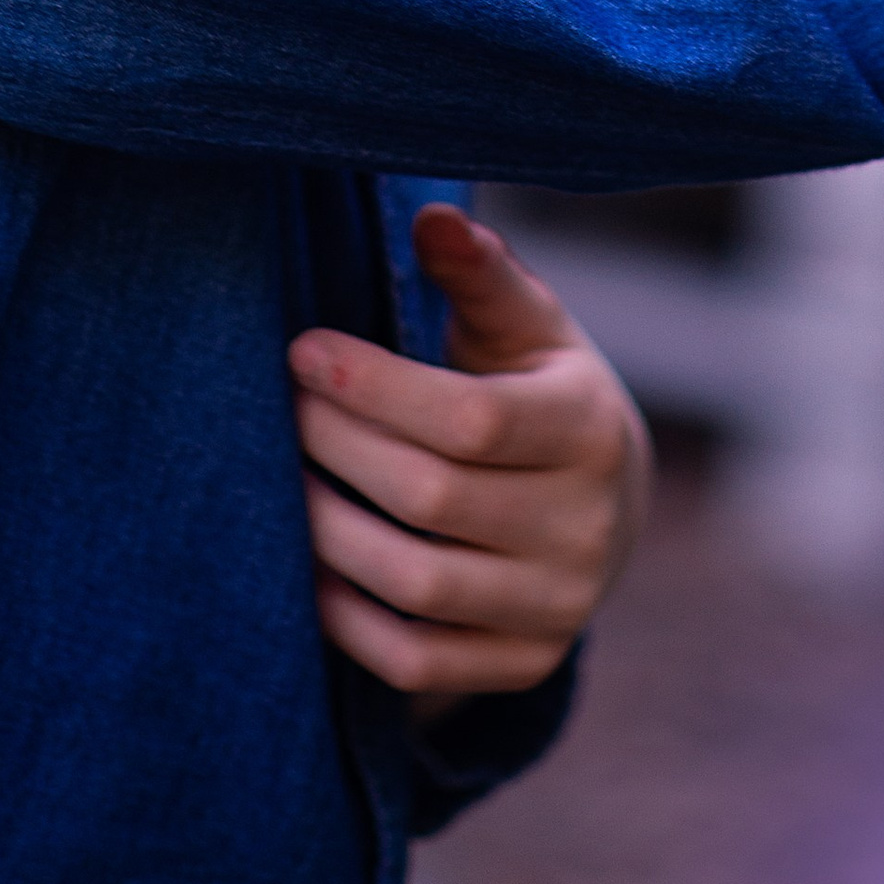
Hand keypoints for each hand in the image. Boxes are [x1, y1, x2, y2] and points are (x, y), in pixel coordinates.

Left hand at [288, 202, 650, 706]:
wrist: (603, 503)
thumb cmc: (538, 386)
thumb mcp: (526, 324)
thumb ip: (480, 274)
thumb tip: (434, 216)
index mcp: (591, 429)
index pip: (471, 418)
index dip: (374, 384)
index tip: (302, 349)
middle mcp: (587, 528)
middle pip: (432, 497)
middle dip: (338, 445)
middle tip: (281, 407)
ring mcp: (557, 608)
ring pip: (417, 583)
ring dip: (328, 531)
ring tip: (280, 480)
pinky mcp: (520, 666)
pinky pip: (416, 662)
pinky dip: (348, 619)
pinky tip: (308, 566)